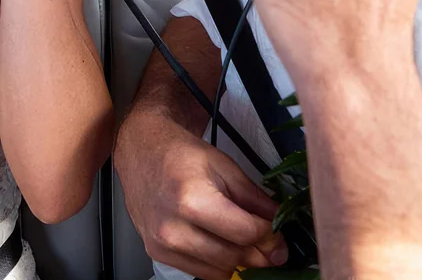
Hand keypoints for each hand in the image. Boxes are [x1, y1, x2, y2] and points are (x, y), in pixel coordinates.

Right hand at [115, 113, 287, 279]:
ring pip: (219, 271)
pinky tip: (223, 244)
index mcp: (192, 199)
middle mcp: (174, 227)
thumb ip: (254, 197)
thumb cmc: (179, 155)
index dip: (270, 236)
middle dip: (260, 252)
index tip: (279, 236)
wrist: (142, 153)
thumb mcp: (224, 166)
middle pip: (234, 257)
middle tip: (271, 244)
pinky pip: (200, 273)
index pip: (245, 233)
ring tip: (246, 241)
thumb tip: (277, 221)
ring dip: (240, 260)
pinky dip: (218, 264)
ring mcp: (163, 244)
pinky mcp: (157, 253)